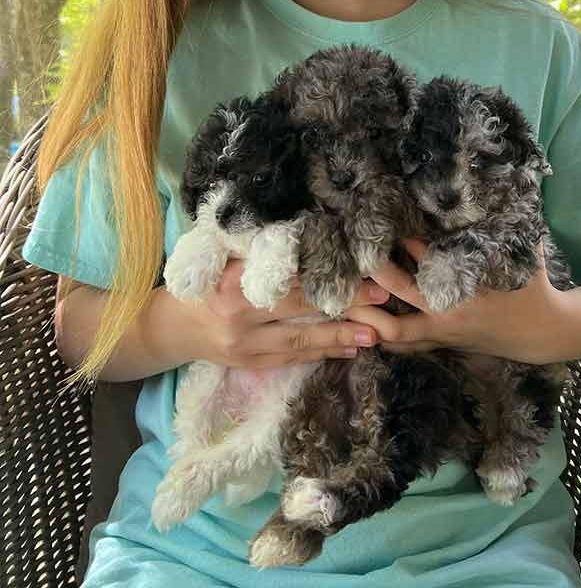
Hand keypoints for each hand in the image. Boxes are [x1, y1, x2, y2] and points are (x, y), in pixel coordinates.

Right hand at [192, 257, 389, 369]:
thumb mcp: (225, 260)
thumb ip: (262, 253)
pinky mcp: (249, 365)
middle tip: (382, 297)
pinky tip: (349, 349)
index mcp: (232, 282)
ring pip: (300, 342)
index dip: (326, 276)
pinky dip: (322, 354)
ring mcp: (244, 346)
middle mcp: (238, 317)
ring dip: (340, 337)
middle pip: (299, 310)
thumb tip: (314, 240)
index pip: (287, 279)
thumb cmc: (205, 283)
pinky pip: (292, 359)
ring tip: (375, 333)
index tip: (362, 271)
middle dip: (344, 305)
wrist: (173, 328)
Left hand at [344, 238, 569, 364]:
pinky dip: (382, 334)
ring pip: (393, 330)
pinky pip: (403, 345)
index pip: (426, 259)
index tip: (386, 221)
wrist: (544, 334)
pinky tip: (362, 320)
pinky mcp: (440, 343)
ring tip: (345, 292)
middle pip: (399, 292)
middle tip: (354, 251)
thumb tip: (510, 182)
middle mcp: (447, 311)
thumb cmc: (534, 287)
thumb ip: (513, 222)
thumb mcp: (525, 252)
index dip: (405, 239)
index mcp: (466, 287)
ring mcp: (440, 332)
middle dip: (375, 272)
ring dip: (369, 312)